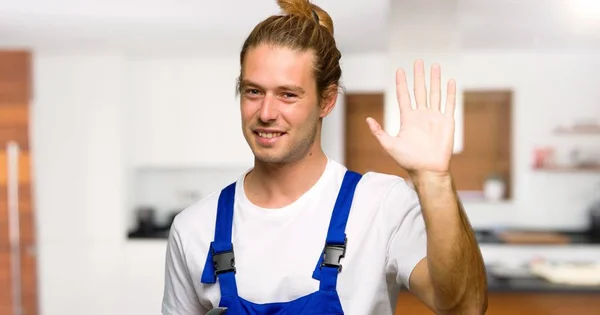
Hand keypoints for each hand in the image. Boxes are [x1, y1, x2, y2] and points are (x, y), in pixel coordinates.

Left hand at [366, 60, 455, 175]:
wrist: (428, 170)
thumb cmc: (408, 160)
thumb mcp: (389, 145)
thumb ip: (379, 132)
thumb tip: (367, 120)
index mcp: (408, 118)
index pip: (404, 96)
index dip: (402, 83)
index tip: (399, 70)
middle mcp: (421, 115)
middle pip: (420, 90)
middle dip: (419, 76)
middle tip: (418, 61)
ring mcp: (435, 117)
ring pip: (435, 93)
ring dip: (435, 80)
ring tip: (434, 66)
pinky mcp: (447, 122)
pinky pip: (449, 104)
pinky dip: (450, 92)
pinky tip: (451, 81)